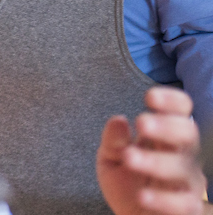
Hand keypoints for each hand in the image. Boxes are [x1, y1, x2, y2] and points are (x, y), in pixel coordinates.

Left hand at [97, 86, 209, 214]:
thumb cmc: (127, 185)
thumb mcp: (110, 160)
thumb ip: (112, 141)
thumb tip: (118, 120)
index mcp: (164, 138)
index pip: (180, 112)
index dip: (172, 101)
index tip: (149, 97)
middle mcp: (181, 157)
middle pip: (189, 134)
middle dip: (167, 125)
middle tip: (142, 122)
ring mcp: (187, 184)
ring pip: (184, 168)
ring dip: (157, 161)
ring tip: (130, 158)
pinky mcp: (187, 209)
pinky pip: (188, 205)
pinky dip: (166, 200)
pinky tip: (143, 196)